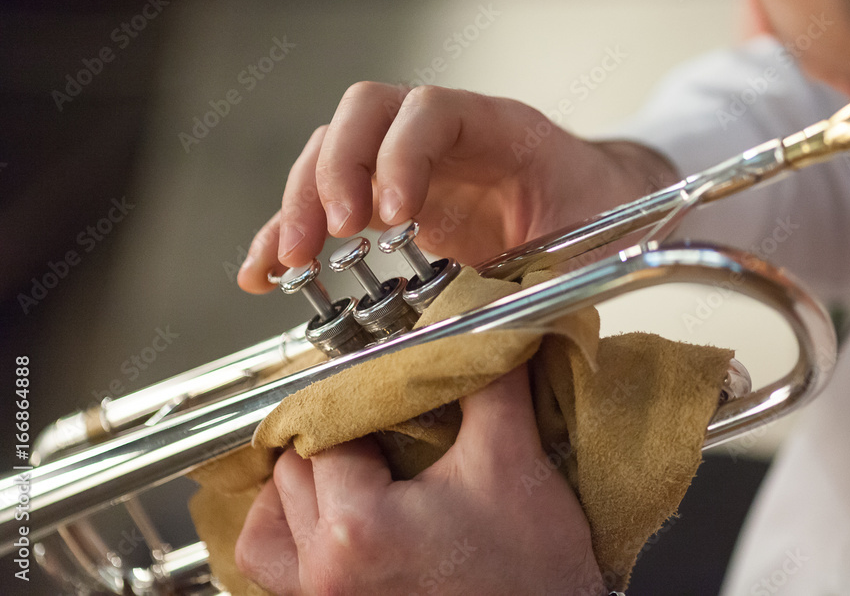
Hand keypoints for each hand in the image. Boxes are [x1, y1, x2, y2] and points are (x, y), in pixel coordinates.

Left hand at [234, 365, 604, 594]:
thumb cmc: (533, 574)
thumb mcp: (512, 458)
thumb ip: (485, 378)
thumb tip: (477, 327)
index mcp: (358, 530)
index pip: (324, 432)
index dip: (354, 397)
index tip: (380, 381)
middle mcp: (324, 575)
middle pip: (292, 471)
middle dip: (334, 439)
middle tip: (380, 423)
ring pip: (268, 520)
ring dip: (300, 485)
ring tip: (349, 466)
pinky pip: (273, 568)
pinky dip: (287, 533)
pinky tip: (325, 513)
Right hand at [237, 82, 673, 292]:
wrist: (608, 210)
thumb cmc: (605, 216)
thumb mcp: (589, 242)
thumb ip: (540, 275)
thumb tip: (489, 329)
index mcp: (498, 129)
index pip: (428, 111)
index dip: (399, 154)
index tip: (392, 217)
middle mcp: (444, 138)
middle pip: (363, 117)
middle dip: (333, 175)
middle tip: (324, 237)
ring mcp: (410, 166)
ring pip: (332, 154)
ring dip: (300, 204)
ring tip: (286, 263)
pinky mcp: (388, 205)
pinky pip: (328, 208)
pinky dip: (289, 235)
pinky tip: (262, 273)